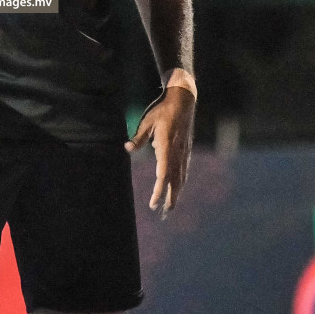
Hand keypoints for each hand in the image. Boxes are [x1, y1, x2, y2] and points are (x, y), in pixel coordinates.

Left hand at [125, 86, 194, 215]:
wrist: (184, 99)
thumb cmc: (163, 110)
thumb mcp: (147, 121)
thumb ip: (138, 137)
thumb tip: (127, 148)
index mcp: (166, 146)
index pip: (163, 174)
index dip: (158, 191)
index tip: (153, 203)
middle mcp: (177, 152)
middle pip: (174, 180)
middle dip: (170, 198)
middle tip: (164, 214)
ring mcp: (184, 151)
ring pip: (181, 176)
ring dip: (176, 192)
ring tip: (171, 206)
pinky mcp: (187, 149)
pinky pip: (184, 169)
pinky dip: (181, 181)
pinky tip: (179, 186)